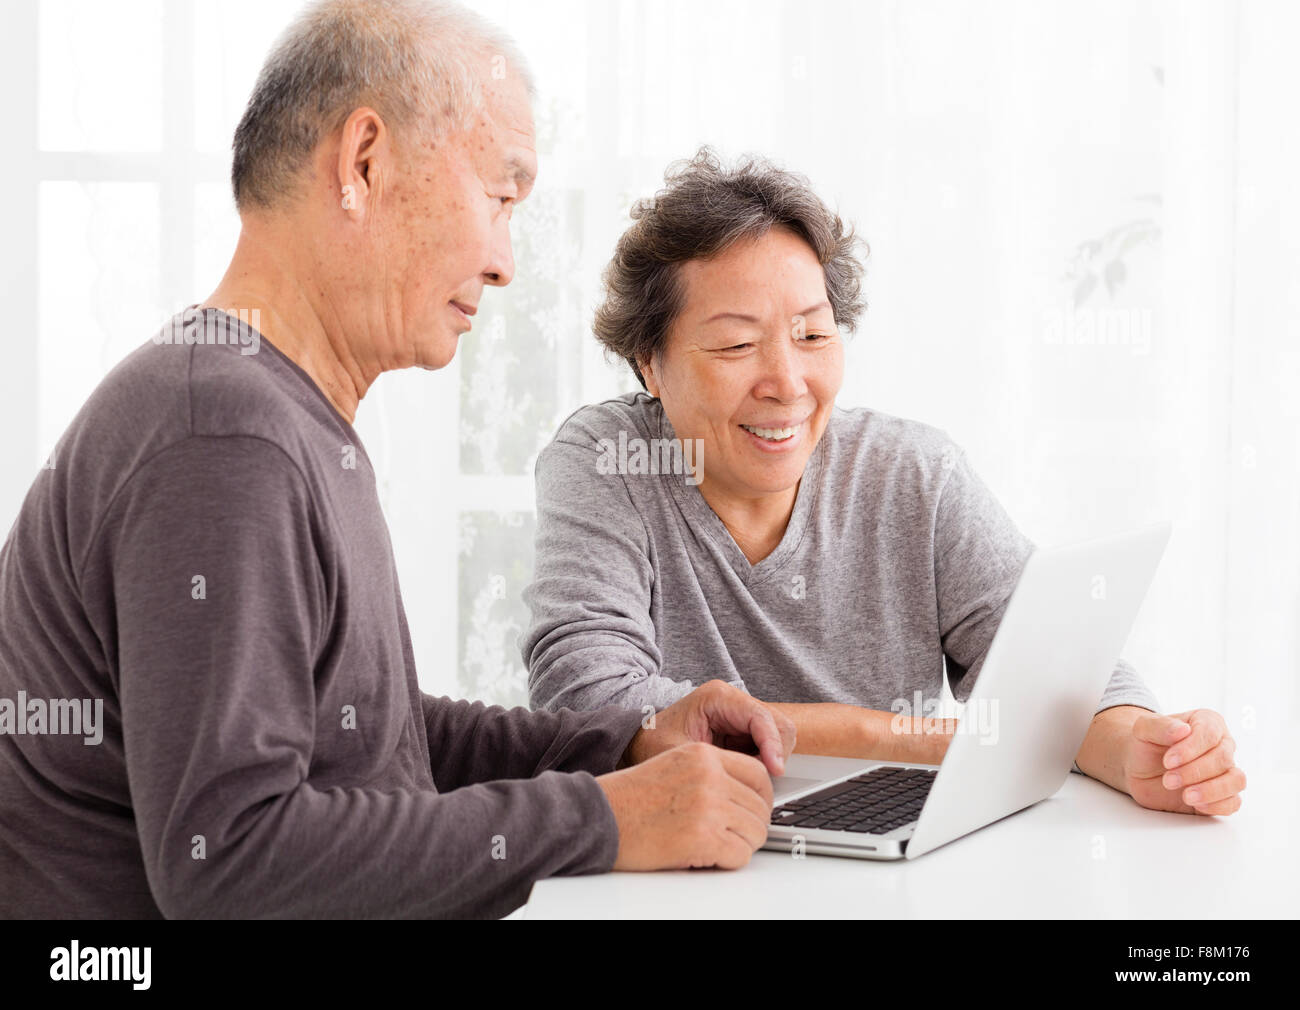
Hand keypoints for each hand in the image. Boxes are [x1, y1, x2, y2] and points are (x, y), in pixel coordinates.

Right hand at [596, 742, 773, 869]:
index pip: (758, 774)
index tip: (755, 810)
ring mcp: (709, 806)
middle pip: (760, 806)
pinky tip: (707, 857)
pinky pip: (740, 855)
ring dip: (741, 845)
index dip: (762, 797)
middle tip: (734, 836)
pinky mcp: (703, 837)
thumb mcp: (673, 766)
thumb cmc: (629, 798)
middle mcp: (710, 776)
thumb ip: (710, 774)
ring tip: (717, 847)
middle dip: (751, 826)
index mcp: (703, 754)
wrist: (598, 817)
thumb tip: (746, 798)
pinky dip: (729, 861)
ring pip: (756, 832)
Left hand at [621, 679, 795, 775]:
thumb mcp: (676, 753)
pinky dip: (763, 765)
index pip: (760, 717)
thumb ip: (710, 763)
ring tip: (746, 779)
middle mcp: (734, 703)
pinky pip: (767, 748)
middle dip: (775, 754)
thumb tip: (744, 778)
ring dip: (771, 761)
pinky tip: (743, 777)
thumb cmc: (654, 742)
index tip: (775, 770)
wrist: (641, 742)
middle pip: (777, 725)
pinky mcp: (742, 733)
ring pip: (777, 737)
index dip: (772, 745)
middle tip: (761, 781)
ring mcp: (741, 717)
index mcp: (718, 697)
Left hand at [1121, 709, 1245, 814]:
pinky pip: (1233, 802)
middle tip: (1169, 779)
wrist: (1138, 768)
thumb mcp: (1143, 730)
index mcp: (1207, 722)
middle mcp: (1221, 745)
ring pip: (1236, 780)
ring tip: (1186, 796)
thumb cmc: (1145, 744)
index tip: (1168, 761)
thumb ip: (1160, 726)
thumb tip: (1183, 729)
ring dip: (1211, 790)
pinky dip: (1218, 805)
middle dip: (1194, 772)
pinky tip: (1197, 805)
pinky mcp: (1222, 794)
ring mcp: (1224, 771)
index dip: (1191, 748)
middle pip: (1223, 758)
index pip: (1210, 733)